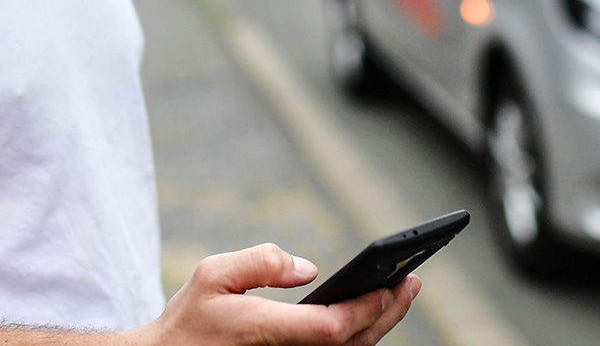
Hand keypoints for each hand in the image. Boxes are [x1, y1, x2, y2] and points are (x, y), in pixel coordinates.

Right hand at [136, 243, 419, 345]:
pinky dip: (358, 338)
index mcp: (266, 332)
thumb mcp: (212, 275)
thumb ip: (260, 262)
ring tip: (397, 294)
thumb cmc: (190, 321)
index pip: (331, 327)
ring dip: (378, 326)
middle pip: (353, 343)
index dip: (367, 308)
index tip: (392, 284)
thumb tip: (307, 269)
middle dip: (387, 312)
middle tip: (410, 281)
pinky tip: (369, 317)